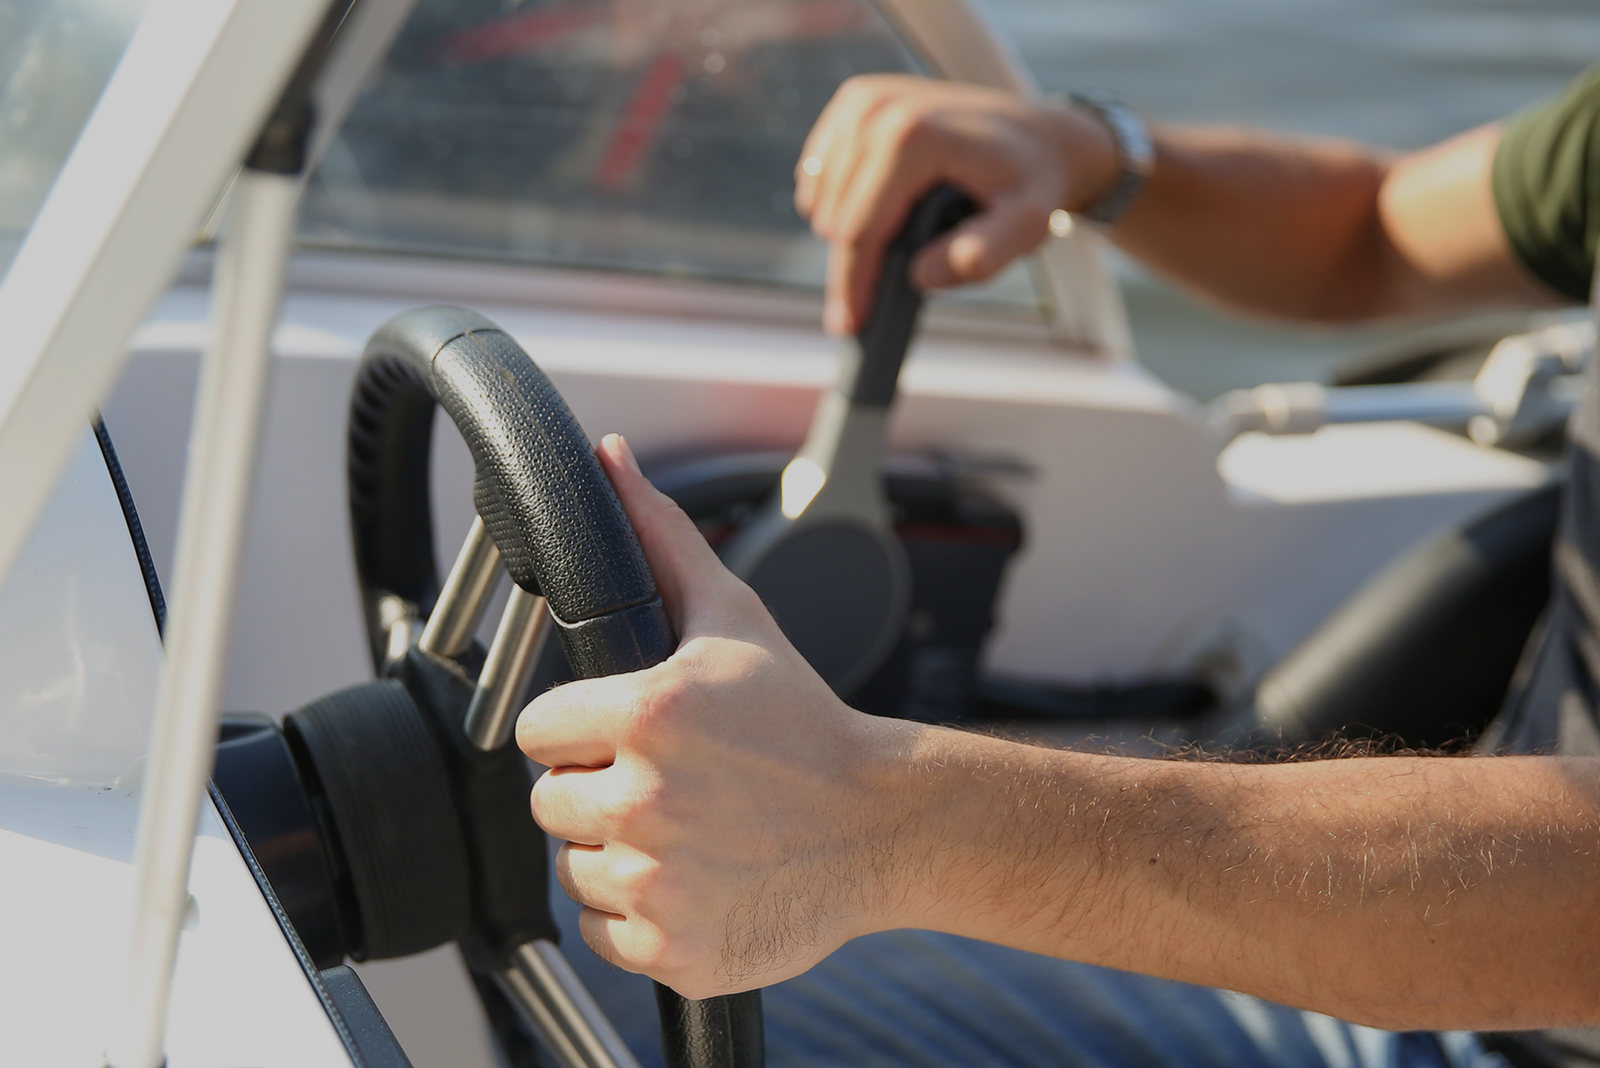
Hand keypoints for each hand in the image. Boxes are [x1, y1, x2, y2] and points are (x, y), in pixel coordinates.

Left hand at [517, 434, 915, 997]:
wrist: (885, 825)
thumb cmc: (806, 722)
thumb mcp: (734, 618)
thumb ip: (659, 536)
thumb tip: (608, 457)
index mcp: (647, 714)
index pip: (536, 732)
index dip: (576, 730)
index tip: (621, 734)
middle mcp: (644, 800)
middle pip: (550, 803)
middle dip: (595, 790)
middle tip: (665, 782)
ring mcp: (659, 882)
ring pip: (576, 869)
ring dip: (617, 852)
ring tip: (689, 829)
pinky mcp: (672, 948)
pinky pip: (606, 931)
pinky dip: (640, 915)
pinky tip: (693, 879)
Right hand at [795, 74, 1118, 334]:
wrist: (1037, 135)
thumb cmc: (1029, 182)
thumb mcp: (1027, 226)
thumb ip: (982, 256)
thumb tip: (921, 275)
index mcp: (912, 136)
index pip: (859, 229)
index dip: (853, 286)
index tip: (848, 326)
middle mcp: (878, 109)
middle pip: (835, 218)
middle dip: (856, 263)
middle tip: (895, 282)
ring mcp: (862, 101)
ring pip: (819, 200)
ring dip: (848, 231)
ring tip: (901, 236)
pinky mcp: (854, 102)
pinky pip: (819, 175)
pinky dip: (838, 202)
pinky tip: (876, 208)